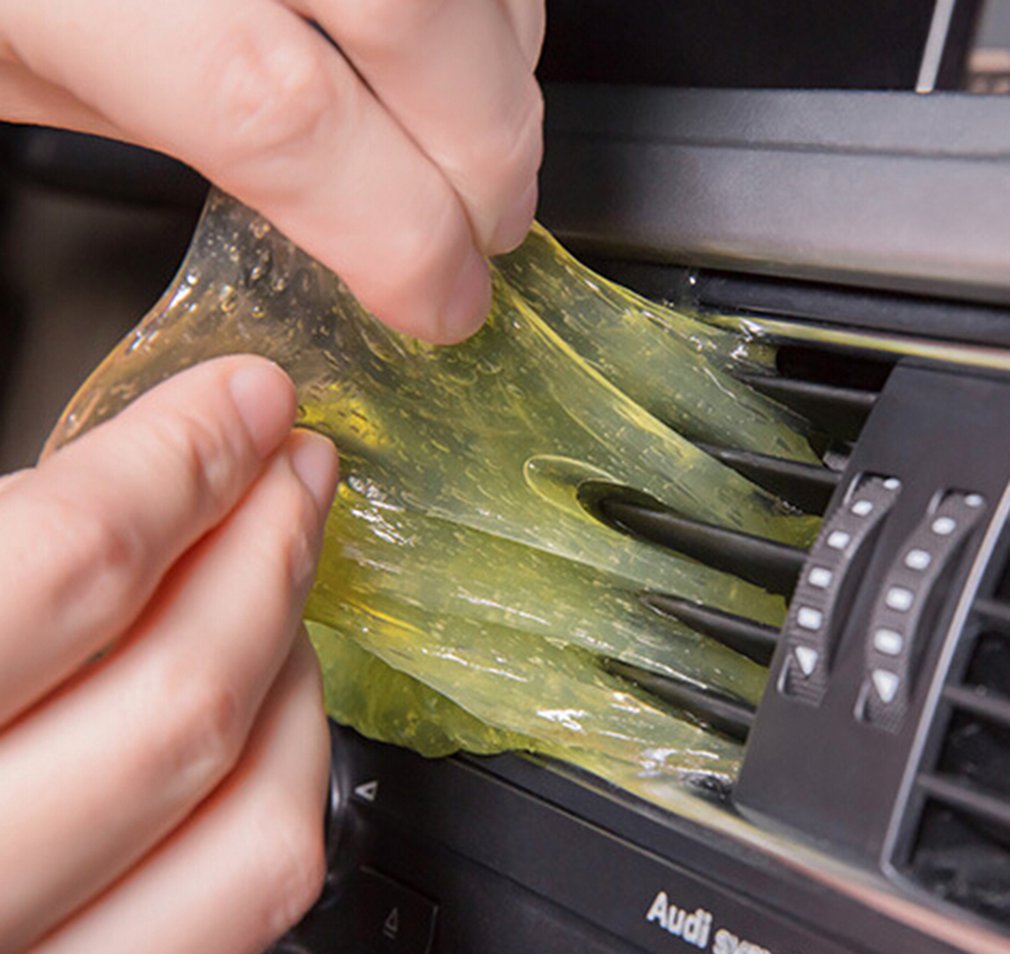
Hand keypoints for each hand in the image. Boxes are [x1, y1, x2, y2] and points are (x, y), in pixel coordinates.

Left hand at [0, 0, 545, 342]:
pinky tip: (472, 52)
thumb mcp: (32, 71)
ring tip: (489, 152)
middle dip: (484, 161)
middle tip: (487, 233)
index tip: (438, 301)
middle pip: (409, 22)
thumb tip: (338, 213)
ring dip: (507, 82)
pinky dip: (496, 8)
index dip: (396, 235)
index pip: (285, 114)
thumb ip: (184, 132)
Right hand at [0, 357, 338, 953]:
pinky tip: (263, 702)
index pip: (67, 564)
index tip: (245, 400)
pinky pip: (246, 895)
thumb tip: (144, 475)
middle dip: (268, 549)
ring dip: (291, 668)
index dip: (183, 461)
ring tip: (282, 583)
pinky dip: (286, 777)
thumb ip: (0, 550)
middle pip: (180, 697)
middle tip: (295, 470)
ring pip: (248, 819)